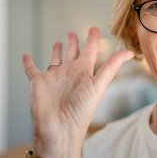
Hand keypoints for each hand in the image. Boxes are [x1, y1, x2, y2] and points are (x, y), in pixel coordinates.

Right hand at [22, 27, 133, 157]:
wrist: (60, 129)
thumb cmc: (81, 109)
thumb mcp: (99, 84)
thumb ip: (112, 66)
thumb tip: (130, 52)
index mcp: (84, 71)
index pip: (90, 50)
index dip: (91, 39)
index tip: (93, 28)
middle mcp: (70, 72)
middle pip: (72, 53)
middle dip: (73, 42)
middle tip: (73, 32)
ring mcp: (54, 77)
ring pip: (54, 59)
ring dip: (56, 51)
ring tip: (58, 42)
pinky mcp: (38, 83)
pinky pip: (32, 70)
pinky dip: (28, 63)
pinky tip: (26, 56)